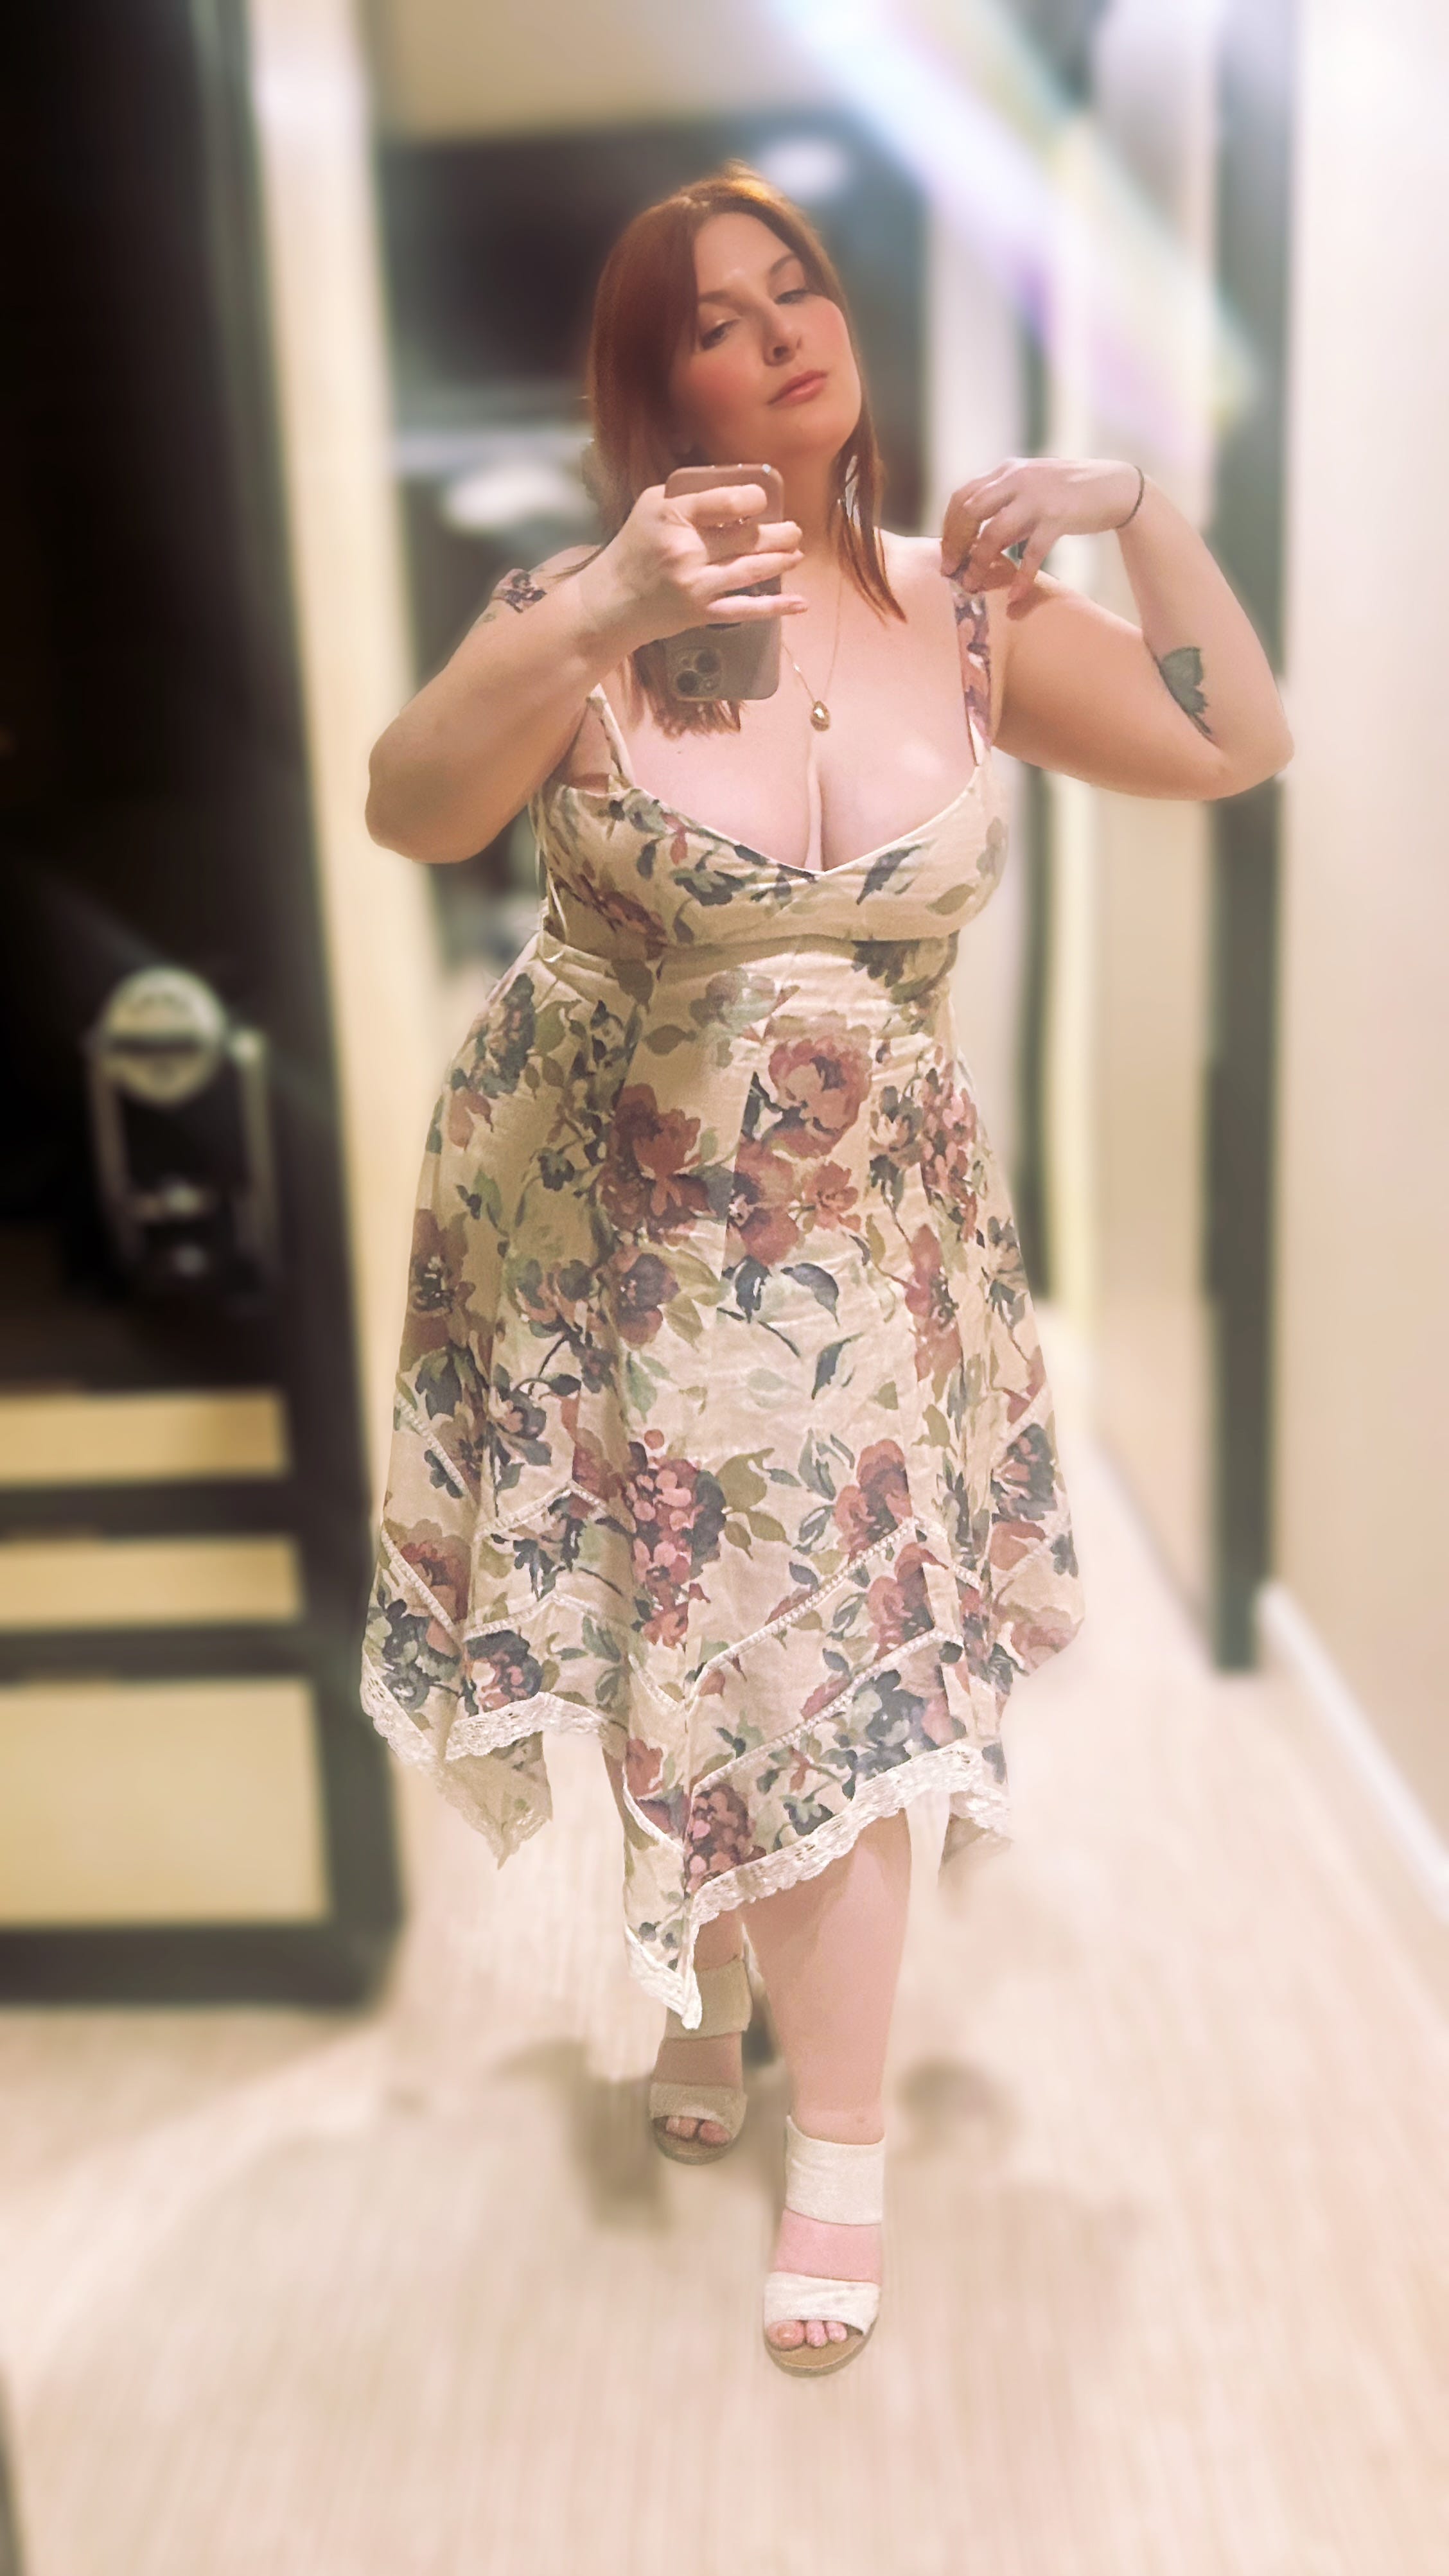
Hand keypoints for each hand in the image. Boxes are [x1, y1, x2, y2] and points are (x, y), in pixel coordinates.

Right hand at [580, 479, 808, 654]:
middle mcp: (686, 550)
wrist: (611, 601)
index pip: (726, 502)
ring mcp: (695, 584)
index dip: (754, 499)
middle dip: (779, 533)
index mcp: (673, 516)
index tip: (763, 500)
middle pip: (746, 537)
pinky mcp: (702, 613)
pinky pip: (745, 610)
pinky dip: (776, 607)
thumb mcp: (652, 506)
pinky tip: (801, 602)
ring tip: (797, 552)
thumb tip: (735, 488)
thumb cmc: (635, 548)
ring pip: (751, 569)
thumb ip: (690, 495)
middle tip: (794, 530)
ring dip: (781, 560)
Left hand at [941, 456, 1142, 607]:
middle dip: (955, 544)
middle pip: (970, 511)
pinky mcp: (1059, 517)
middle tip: (950, 570)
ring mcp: (1038, 496)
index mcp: (1007, 471)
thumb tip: (976, 544)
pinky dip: (1021, 577)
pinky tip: (1016, 596)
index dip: (948, 526)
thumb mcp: (1031, 494)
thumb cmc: (1069, 494)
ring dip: (979, 563)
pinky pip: (1032, 552)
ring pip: (993, 532)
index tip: (947, 552)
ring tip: (973, 585)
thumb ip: (1004, 513)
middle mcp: (1017, 479)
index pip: (963, 496)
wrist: (1115, 487)